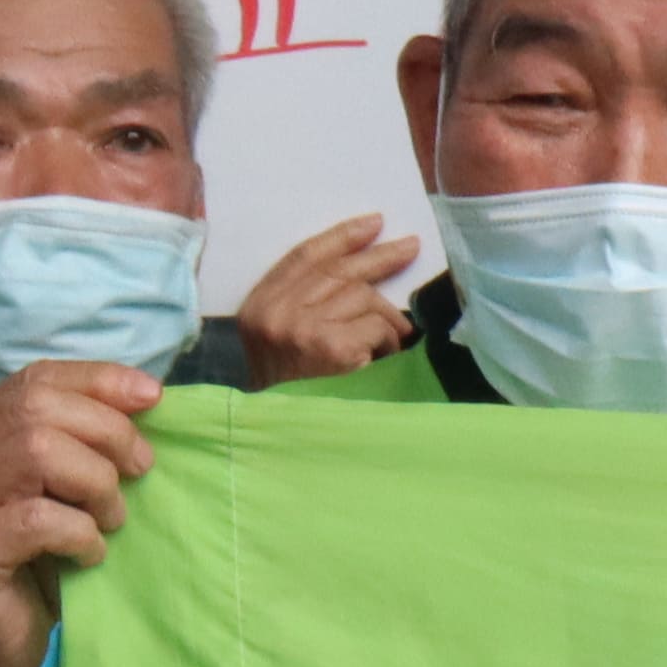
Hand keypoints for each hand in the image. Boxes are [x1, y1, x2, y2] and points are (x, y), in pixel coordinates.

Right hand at [0, 357, 155, 666]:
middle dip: (107, 434)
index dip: (98, 381)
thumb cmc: (25, 567)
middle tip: (140, 471)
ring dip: (96, 485)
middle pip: (38, 409)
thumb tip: (142, 398)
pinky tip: (88, 554)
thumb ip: (72, 443)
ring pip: (38, 454)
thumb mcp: (52, 490)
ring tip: (111, 519)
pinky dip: (80, 533)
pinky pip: (38, 519)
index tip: (153, 399)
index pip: (34, 379)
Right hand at [236, 212, 420, 385]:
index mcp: (256, 309)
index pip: (302, 258)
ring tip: (392, 341)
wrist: (284, 442)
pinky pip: (376, 326)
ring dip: (387, 320)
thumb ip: (301, 307)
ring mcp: (301, 328)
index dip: (341, 238)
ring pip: (364, 297)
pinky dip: (387, 342)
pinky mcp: (331, 347)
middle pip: (337, 270)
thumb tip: (359, 275)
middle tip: (410, 248)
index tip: (373, 224)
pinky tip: (382, 360)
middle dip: (379, 258)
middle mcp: (274, 314)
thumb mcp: (277, 345)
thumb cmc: (289, 396)